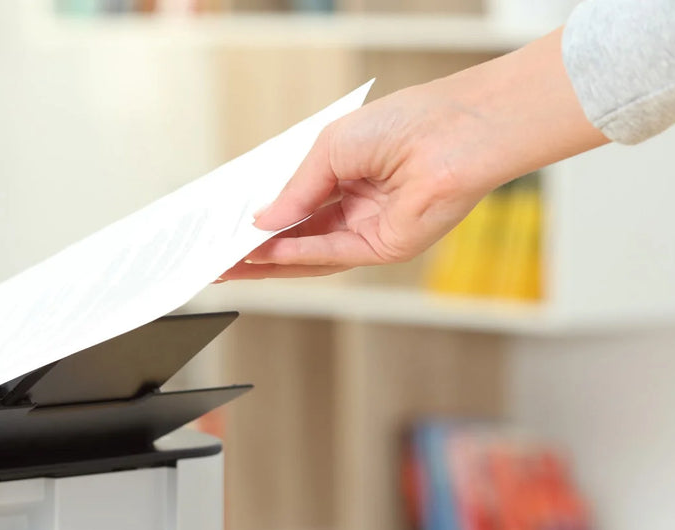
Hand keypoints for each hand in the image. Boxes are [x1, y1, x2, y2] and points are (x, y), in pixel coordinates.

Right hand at [219, 28, 606, 280]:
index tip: (225, 230)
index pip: (294, 208)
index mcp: (346, 178)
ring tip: (230, 262)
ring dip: (269, 260)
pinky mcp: (384, 247)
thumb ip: (296, 191)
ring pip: (309, 255)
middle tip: (218, 258)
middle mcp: (356, 208)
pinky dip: (298, 255)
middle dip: (255, 250)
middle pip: (297, 239)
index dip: (259, 221)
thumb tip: (261, 221)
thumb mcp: (330, 149)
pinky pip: (332, 255)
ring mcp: (370, 231)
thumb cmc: (406, 123)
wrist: (456, 130)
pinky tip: (268, 253)